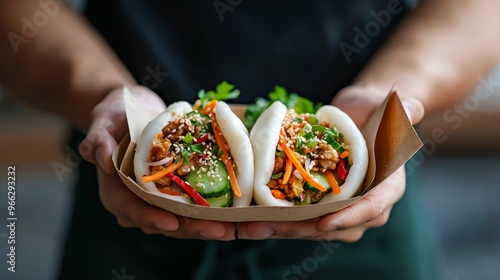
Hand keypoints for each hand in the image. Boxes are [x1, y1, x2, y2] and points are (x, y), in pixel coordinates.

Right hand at [79, 86, 235, 239]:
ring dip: (208, 225)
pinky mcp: (176, 192)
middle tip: (221, 230)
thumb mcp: (103, 121)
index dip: (152, 218)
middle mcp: (138, 202)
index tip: (173, 222)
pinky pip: (194, 206)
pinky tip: (235, 213)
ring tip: (234, 227)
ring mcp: (159, 200)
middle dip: (193, 228)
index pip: (133, 211)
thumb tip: (100, 158)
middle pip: (165, 221)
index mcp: (116, 192)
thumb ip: (98, 138)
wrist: (132, 110)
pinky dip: (213, 210)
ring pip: (183, 220)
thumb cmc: (114, 115)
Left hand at [238, 85, 424, 240]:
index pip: (372, 207)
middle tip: (268, 227)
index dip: (349, 217)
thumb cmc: (372, 111)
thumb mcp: (386, 106)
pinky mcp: (320, 207)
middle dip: (300, 228)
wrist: (354, 117)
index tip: (323, 223)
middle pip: (335, 225)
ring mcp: (342, 210)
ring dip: (281, 229)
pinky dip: (276, 221)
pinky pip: (300, 220)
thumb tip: (411, 109)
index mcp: (388, 187)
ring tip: (250, 228)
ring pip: (313, 228)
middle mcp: (366, 206)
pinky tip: (250, 221)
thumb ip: (403, 109)